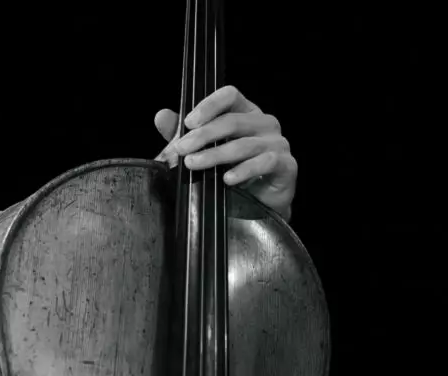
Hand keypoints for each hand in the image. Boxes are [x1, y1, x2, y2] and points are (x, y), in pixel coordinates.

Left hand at [154, 85, 296, 220]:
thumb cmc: (233, 173)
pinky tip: (227, 179)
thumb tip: (161, 116)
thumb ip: (185, 133)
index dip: (209, 106)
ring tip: (194, 164)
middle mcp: (264, 124)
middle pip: (233, 121)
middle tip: (182, 149)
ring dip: (215, 155)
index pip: (230, 95)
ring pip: (244, 144)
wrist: (259, 207)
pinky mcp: (287, 165)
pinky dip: (244, 171)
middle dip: (204, 135)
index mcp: (246, 113)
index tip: (188, 122)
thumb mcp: (205, 151)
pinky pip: (265, 163)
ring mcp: (278, 143)